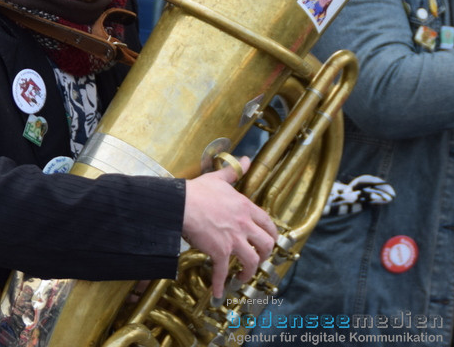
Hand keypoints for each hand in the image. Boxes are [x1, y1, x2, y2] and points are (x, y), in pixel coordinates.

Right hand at [182, 156, 277, 297]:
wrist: (182, 204)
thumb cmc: (198, 191)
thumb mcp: (218, 179)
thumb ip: (234, 171)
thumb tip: (245, 160)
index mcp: (246, 208)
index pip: (268, 224)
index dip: (272, 235)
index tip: (269, 242)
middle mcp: (244, 224)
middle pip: (266, 244)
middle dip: (265, 255)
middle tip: (259, 260)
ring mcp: (233, 239)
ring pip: (252, 260)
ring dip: (249, 272)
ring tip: (242, 276)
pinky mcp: (219, 251)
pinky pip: (222, 271)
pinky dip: (220, 283)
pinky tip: (218, 292)